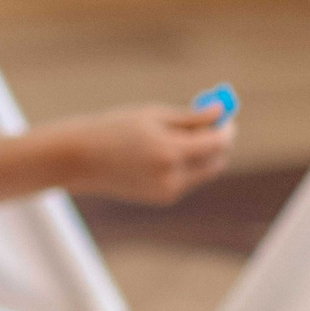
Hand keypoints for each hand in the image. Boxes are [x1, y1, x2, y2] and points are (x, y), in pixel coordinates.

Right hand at [42, 105, 233, 204]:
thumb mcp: (153, 115)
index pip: (217, 142)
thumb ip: (190, 117)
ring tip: (173, 137)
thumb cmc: (116, 129)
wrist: (83, 159)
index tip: (225, 117)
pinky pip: (187, 180)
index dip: (226, 129)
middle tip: (211, 126)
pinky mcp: (162, 198)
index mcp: (170, 151)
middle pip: (216, 161)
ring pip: (203, 172)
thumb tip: (220, 112)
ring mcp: (168, 190)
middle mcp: (172, 175)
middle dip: (218, 144)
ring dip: (201, 154)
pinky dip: (186, 165)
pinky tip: (158, 154)